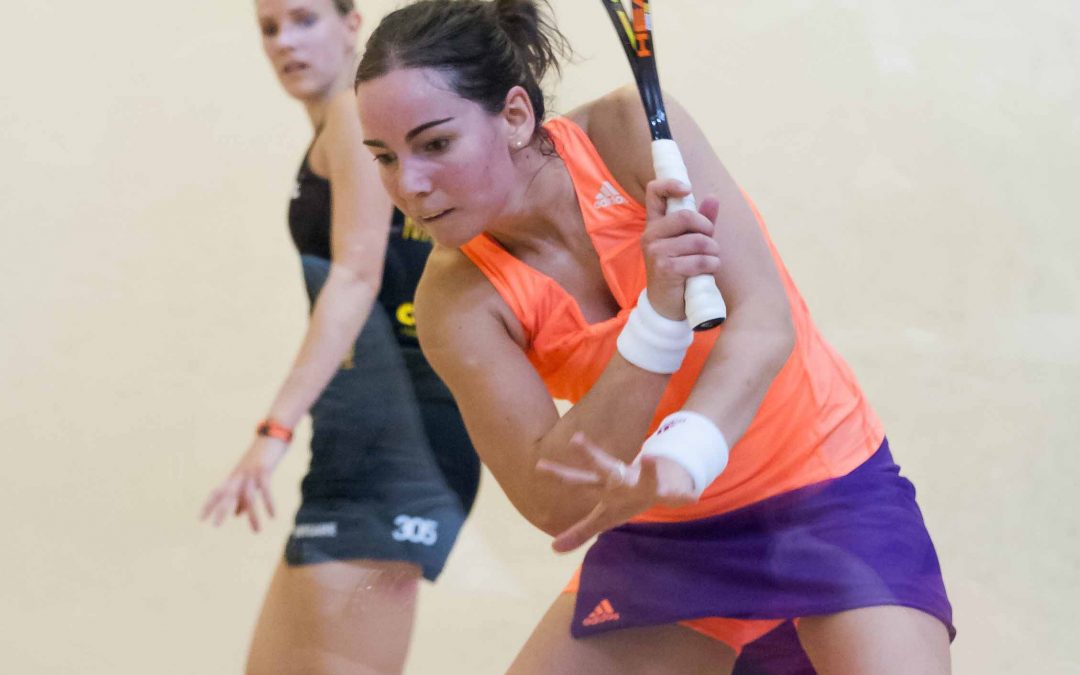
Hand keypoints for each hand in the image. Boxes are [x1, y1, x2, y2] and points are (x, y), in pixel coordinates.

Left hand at [199, 435, 287, 531]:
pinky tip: (273, 516)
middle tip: (216, 526)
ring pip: (249, 495)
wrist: (274, 432)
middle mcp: (240, 474)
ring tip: (257, 531)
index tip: (201, 519)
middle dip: (222, 509)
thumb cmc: (263, 455)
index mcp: (235, 476)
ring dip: (253, 515)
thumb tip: (237, 514)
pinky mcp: (265, 469)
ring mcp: (252, 472)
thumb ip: (243, 495)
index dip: (209, 504)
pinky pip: (266, 489)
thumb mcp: (251, 476)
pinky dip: (269, 503)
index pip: (218, 491)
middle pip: (228, 493)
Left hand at [536, 432, 695, 552]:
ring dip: (648, 469)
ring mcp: (646, 483)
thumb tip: (553, 548)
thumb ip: (579, 531)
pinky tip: (689, 496)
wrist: (662, 482)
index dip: (559, 475)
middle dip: (592, 456)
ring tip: (650, 457)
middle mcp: (623, 481)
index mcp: (606, 488)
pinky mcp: (669, 490)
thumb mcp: (603, 517)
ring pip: (645, 477)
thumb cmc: (626, 500)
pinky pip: (677, 493)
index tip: (538, 466)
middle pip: (605, 468)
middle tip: (575, 439)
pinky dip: (683, 494)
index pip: (578, 480)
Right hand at [641, 178, 721, 319]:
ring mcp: (656, 252)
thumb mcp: (689, 243)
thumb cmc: (679, 271)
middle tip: (711, 242)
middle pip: (686, 216)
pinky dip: (711, 265)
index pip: (654, 192)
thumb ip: (701, 220)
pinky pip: (699, 260)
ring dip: (713, 252)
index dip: (670, 184)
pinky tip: (708, 271)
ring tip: (711, 260)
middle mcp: (651, 235)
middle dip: (707, 228)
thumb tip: (713, 197)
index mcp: (655, 224)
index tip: (687, 190)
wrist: (666, 306)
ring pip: (698, 241)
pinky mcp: (665, 269)